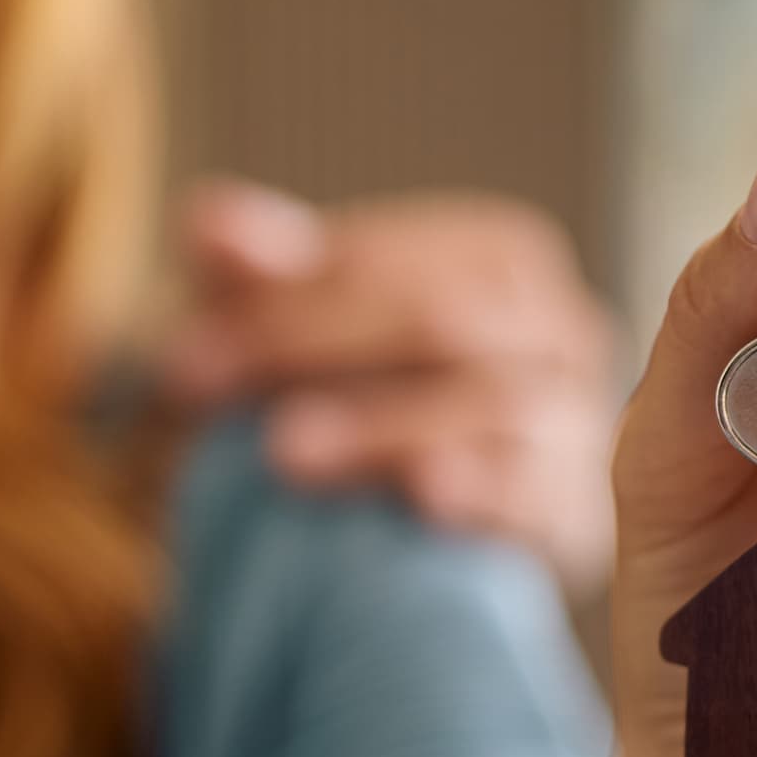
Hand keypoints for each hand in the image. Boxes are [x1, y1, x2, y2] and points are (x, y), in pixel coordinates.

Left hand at [165, 179, 613, 589]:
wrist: (428, 534)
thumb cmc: (358, 404)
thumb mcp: (291, 332)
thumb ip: (252, 275)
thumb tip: (208, 222)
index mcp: (497, 259)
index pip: (385, 263)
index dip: (280, 301)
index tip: (182, 358)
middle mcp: (555, 326)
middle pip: (435, 322)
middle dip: (307, 347)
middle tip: (198, 390)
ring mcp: (573, 419)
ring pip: (488, 405)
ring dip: (378, 428)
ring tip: (283, 452)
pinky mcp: (574, 510)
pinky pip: (538, 493)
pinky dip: (482, 494)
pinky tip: (422, 501)